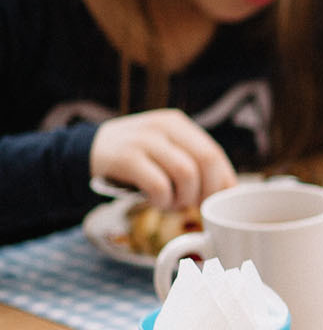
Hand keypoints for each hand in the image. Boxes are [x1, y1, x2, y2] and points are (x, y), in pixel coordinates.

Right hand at [88, 108, 234, 208]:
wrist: (84, 152)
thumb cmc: (135, 158)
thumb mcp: (164, 150)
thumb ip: (192, 162)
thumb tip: (230, 191)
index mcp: (177, 123)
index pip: (214, 154)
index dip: (222, 182)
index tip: (218, 201)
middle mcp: (163, 126)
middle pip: (206, 161)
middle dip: (207, 191)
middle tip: (196, 206)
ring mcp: (144, 139)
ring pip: (186, 174)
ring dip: (184, 198)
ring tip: (173, 204)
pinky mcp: (126, 157)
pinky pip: (159, 185)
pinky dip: (163, 200)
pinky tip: (157, 202)